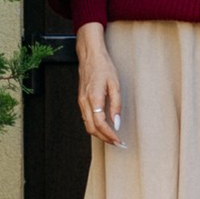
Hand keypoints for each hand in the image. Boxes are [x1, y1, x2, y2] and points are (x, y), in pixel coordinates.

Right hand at [76, 23, 121, 145]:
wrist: (89, 55)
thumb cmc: (103, 66)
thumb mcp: (115, 84)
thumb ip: (116, 105)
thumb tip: (117, 123)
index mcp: (93, 98)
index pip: (100, 124)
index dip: (109, 135)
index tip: (119, 141)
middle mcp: (84, 102)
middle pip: (92, 129)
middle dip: (105, 139)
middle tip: (118, 143)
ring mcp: (81, 101)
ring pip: (88, 125)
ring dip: (100, 134)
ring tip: (113, 138)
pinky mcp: (81, 100)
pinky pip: (86, 118)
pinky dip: (95, 127)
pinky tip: (104, 127)